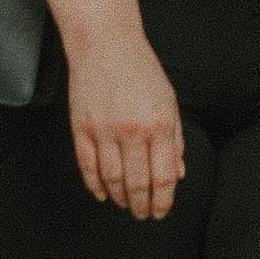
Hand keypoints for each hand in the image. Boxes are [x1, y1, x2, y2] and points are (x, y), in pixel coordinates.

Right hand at [64, 31, 185, 219]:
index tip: (161, 210)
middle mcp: (132, 131)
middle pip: (138, 184)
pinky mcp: (82, 128)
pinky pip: (87, 166)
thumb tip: (178, 172)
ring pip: (112, 179)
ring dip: (120, 198)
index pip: (163, 177)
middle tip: (143, 214)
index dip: (163, 200)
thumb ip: (175, 139)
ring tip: (126, 204)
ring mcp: (104, 131)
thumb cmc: (140, 69)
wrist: (105, 44)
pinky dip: (95, 185)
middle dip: (142, 206)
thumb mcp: (169, 102)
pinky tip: (103, 192)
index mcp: (159, 125)